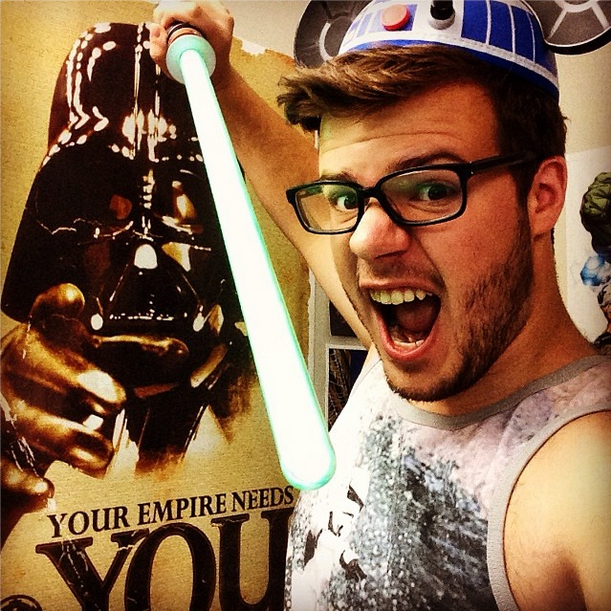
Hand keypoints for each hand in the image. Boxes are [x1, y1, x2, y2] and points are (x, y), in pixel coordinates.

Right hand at [1, 283, 128, 522]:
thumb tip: (180, 353)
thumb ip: (136, 360)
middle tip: (116, 400)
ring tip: (100, 454)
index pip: (44, 313)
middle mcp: (17, 367)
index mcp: (46, 340)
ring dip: (60, 435)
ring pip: (19, 415)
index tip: (73, 298)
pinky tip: (44, 493)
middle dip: (73, 378)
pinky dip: (18, 480)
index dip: (53, 303)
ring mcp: (0, 406)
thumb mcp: (99, 368)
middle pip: (31, 361)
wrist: (18, 438)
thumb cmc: (66, 390)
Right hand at [150, 1, 235, 88]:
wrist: (218, 70)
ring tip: (171, 26)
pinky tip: (179, 20)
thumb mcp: (175, 71)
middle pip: (186, 1)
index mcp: (219, 35)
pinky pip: (188, 0)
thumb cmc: (198, 72)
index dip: (171, 13)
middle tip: (164, 28)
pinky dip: (178, 6)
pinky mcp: (215, 5)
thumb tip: (155, 28)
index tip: (163, 27)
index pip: (193, 11)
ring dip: (171, 8)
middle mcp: (222, 19)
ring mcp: (220, 10)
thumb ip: (159, 54)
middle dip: (167, 10)